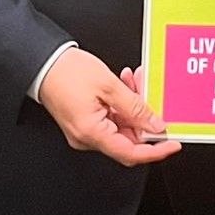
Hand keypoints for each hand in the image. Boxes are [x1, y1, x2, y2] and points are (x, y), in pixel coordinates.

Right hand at [39, 51, 181, 165]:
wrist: (42, 61)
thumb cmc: (65, 72)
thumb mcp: (108, 86)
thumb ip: (135, 107)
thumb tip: (154, 124)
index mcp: (91, 132)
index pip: (130, 153)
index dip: (155, 151)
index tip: (172, 144)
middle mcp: (86, 137)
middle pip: (127, 138)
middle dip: (144, 118)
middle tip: (153, 98)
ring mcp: (85, 130)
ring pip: (121, 126)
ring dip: (133, 106)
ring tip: (136, 82)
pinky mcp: (84, 121)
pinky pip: (110, 118)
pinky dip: (121, 104)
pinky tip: (125, 86)